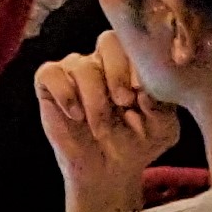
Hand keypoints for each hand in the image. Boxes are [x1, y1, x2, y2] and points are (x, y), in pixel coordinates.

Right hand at [35, 33, 179, 211]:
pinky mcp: (49, 84)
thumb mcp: (162, 131)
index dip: (138, 64)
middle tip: (124, 102)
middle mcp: (103, 61)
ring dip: (95, 99)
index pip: (135, 44)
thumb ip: (161, 110)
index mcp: (133, 64)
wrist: (108, 170)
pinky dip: (65, 94)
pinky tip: (77, 116)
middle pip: (108, 42)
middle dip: (117, 72)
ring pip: (81, 65)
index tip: (142, 92)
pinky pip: (50, 74)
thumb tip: (146, 91)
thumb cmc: (137, 143)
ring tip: (101, 127)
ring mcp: (75, 70)